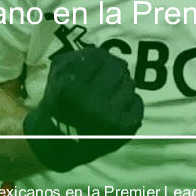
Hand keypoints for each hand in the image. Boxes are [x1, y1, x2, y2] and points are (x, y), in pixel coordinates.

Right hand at [23, 47, 143, 171]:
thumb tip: (107, 54)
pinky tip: (115, 109)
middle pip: (118, 68)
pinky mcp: (125, 130)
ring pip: (130, 84)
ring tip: (106, 97)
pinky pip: (138, 102)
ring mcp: (110, 118)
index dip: (95, 60)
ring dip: (120, 87)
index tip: (88, 71)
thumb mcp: (58, 74)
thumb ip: (80, 56)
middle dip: (111, 70)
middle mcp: (91, 104)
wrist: (60, 141)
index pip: (98, 56)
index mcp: (69, 89)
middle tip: (102, 81)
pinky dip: (129, 103)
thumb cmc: (60, 101)